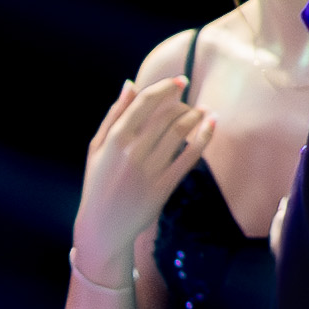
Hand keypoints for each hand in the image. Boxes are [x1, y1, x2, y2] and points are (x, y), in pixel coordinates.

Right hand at [77, 74, 211, 256]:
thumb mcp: (97, 148)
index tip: (181, 80)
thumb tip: (130, 84)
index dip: (166, 87)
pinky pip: (189, 157)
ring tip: (204, 112)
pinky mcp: (163, 187)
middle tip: (191, 104)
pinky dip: (204, 138)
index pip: (145, 102)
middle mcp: (132, 152)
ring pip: (180, 132)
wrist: (102, 227)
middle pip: (166, 115)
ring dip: (197, 117)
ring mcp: (149, 170)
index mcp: (114, 139)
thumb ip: (114, 115)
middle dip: (184, 103)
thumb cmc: (98, 184)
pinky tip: (211, 126)